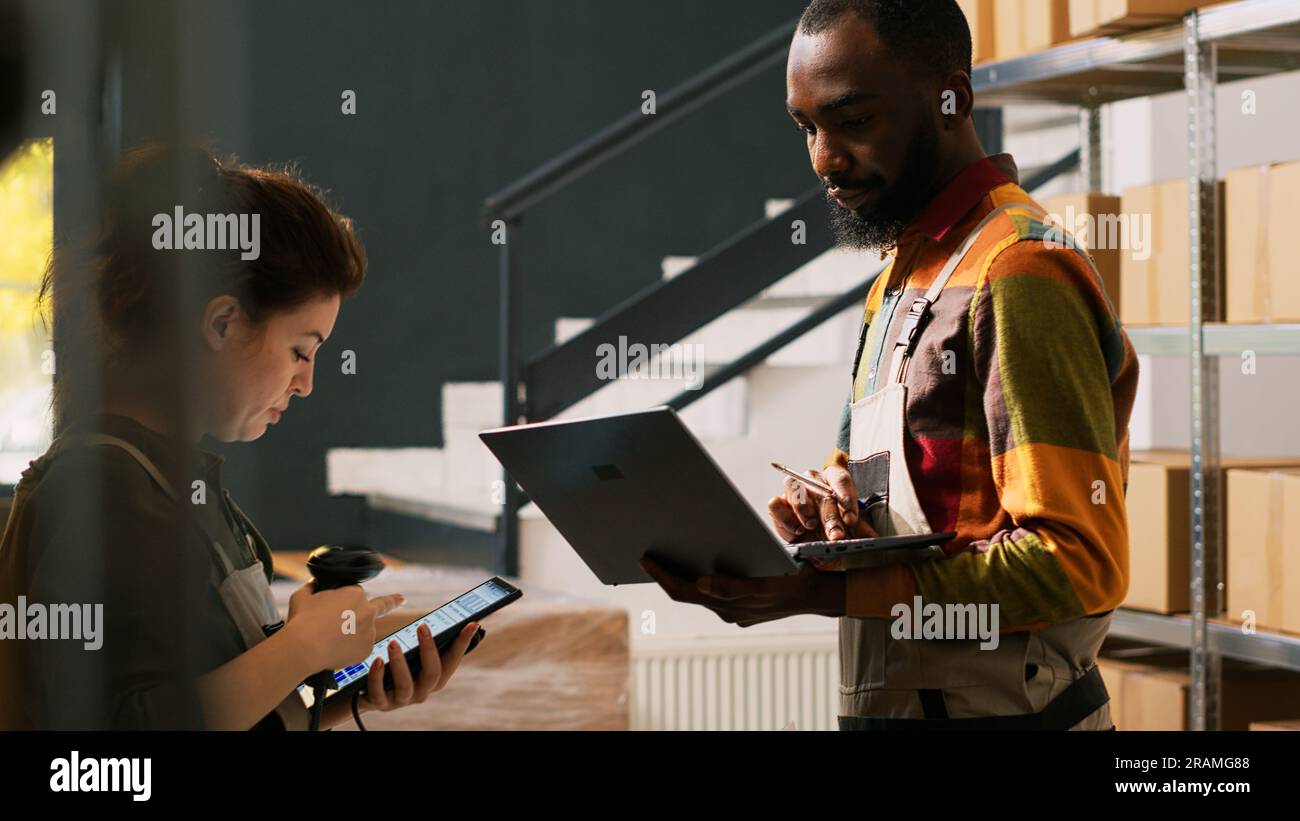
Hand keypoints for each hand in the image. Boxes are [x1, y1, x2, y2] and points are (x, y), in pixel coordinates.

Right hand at [285, 580, 403, 670]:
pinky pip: (360, 648)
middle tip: (401, 599)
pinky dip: (350, 649)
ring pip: (364, 630)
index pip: (356, 592)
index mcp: (355, 594)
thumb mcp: (303, 596)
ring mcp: (369, 631)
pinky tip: (335, 649)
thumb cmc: (302, 621)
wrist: (304, 648)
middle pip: (379, 605)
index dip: (346, 598)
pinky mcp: (367, 650)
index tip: (351, 600)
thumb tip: (313, 583)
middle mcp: (367, 611)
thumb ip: (312, 587)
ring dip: (354, 633)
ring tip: (331, 639)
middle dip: (392, 600)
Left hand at [360, 621, 479, 712]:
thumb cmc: (399, 667)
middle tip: (422, 626)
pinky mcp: (382, 704)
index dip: (463, 643)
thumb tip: (438, 619)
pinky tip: (376, 661)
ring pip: (405, 685)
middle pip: (432, 674)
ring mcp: (402, 700)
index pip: (453, 660)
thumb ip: (427, 643)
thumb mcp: (414, 656)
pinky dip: (377, 677)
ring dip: (399, 663)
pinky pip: (379, 693)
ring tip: (393, 643)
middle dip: (429, 649)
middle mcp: (423, 691)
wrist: (372, 692)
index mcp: (436, 678)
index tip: (471, 623)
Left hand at [640, 557, 844, 626]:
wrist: (821, 595)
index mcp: (728, 607)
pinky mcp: (743, 603)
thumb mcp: (766, 585)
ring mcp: (734, 608)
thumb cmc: (794, 584)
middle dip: (665, 573)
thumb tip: (700, 583)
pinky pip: (713, 589)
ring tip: (665, 552)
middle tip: (646, 553)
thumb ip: (733, 588)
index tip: (645, 559)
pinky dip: (700, 575)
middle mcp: (727, 610)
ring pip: (698, 591)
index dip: (662, 576)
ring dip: (681, 574)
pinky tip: (695, 559)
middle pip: (686, 592)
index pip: (683, 592)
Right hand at [768, 465, 875, 541]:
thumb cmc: (836, 526)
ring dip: (803, 509)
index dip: (846, 499)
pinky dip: (785, 518)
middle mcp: (813, 480)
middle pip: (819, 490)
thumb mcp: (852, 528)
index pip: (840, 480)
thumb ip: (861, 530)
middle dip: (829, 515)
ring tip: (811, 526)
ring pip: (793, 487)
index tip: (851, 519)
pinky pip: (775, 504)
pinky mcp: (778, 503)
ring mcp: (794, 489)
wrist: (817, 537)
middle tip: (837, 534)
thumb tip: (872, 537)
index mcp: (834, 479)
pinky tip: (797, 530)